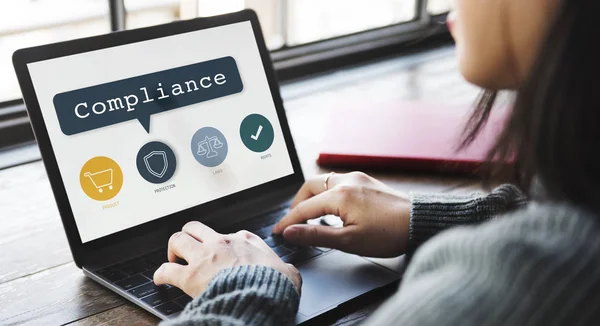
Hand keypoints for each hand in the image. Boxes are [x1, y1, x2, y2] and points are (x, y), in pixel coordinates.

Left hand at [154, 221, 301, 296]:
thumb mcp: (287, 272)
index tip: (223, 253)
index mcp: (244, 240)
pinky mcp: (190, 276)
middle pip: (195, 227)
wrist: (261, 296)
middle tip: (189, 248)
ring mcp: (204, 257)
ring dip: (173, 249)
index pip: (229, 234)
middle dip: (189, 235)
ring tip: (173, 258)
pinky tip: (160, 279)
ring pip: (178, 239)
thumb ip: (284, 268)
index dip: (223, 243)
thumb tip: (289, 273)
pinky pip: (166, 270)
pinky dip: (160, 273)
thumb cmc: (274, 284)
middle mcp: (221, 243)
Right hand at [273, 172, 409, 257]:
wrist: (419, 222)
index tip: (278, 232)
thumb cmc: (389, 233)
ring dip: (312, 197)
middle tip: (293, 221)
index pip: (304, 208)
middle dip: (297, 203)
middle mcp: (346, 181)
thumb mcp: (349, 241)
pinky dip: (327, 193)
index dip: (288, 221)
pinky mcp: (366, 181)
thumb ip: (316, 235)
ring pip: (323, 181)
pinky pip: (337, 182)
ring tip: (310, 216)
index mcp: (340, 195)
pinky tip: (331, 208)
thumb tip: (291, 232)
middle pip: (309, 186)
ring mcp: (357, 178)